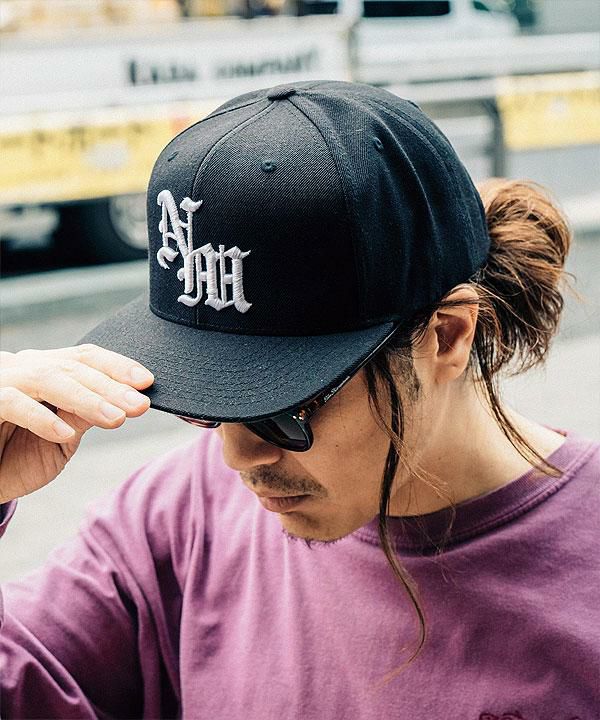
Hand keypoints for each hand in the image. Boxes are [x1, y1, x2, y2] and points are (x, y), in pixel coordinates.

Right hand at [0, 344, 153, 504]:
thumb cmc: (16, 456)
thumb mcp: (60, 439)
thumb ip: (84, 417)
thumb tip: (126, 403)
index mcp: (45, 369)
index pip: (85, 358)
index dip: (118, 366)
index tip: (148, 382)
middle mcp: (24, 368)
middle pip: (73, 367)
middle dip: (111, 386)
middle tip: (140, 404)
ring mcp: (3, 382)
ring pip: (48, 380)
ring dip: (86, 398)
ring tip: (116, 418)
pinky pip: (13, 404)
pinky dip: (41, 418)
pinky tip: (65, 433)